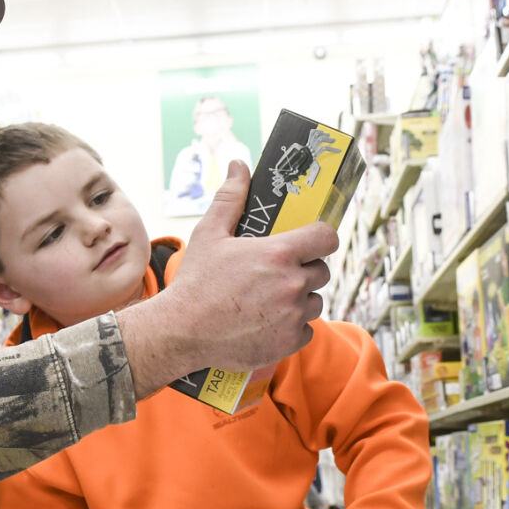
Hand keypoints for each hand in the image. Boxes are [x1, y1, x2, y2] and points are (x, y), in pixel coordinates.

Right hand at [120, 164, 336, 394]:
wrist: (181, 331)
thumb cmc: (195, 281)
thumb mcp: (209, 234)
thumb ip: (230, 198)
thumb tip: (239, 165)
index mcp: (278, 254)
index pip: (326, 237)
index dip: (321, 238)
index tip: (311, 243)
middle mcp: (292, 284)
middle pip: (322, 272)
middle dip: (305, 271)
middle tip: (279, 275)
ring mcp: (293, 315)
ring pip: (315, 302)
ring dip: (301, 300)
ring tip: (271, 300)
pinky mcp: (289, 342)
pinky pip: (307, 330)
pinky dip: (292, 328)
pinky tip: (268, 323)